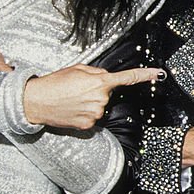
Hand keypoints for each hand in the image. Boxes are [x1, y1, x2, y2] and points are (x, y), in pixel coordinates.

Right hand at [23, 64, 164, 129]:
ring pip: (101, 106)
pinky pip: (93, 117)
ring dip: (90, 102)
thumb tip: (106, 77)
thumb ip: (97, 72)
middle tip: (78, 89)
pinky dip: (84, 113)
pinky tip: (73, 109)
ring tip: (72, 99)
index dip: (145, 75)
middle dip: (97, 90)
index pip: (128, 77)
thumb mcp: (77, 69)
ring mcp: (96, 113)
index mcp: (100, 81)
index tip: (158, 73)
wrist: (35, 101)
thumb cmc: (54, 83)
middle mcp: (101, 98)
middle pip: (108, 93)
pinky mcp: (89, 124)